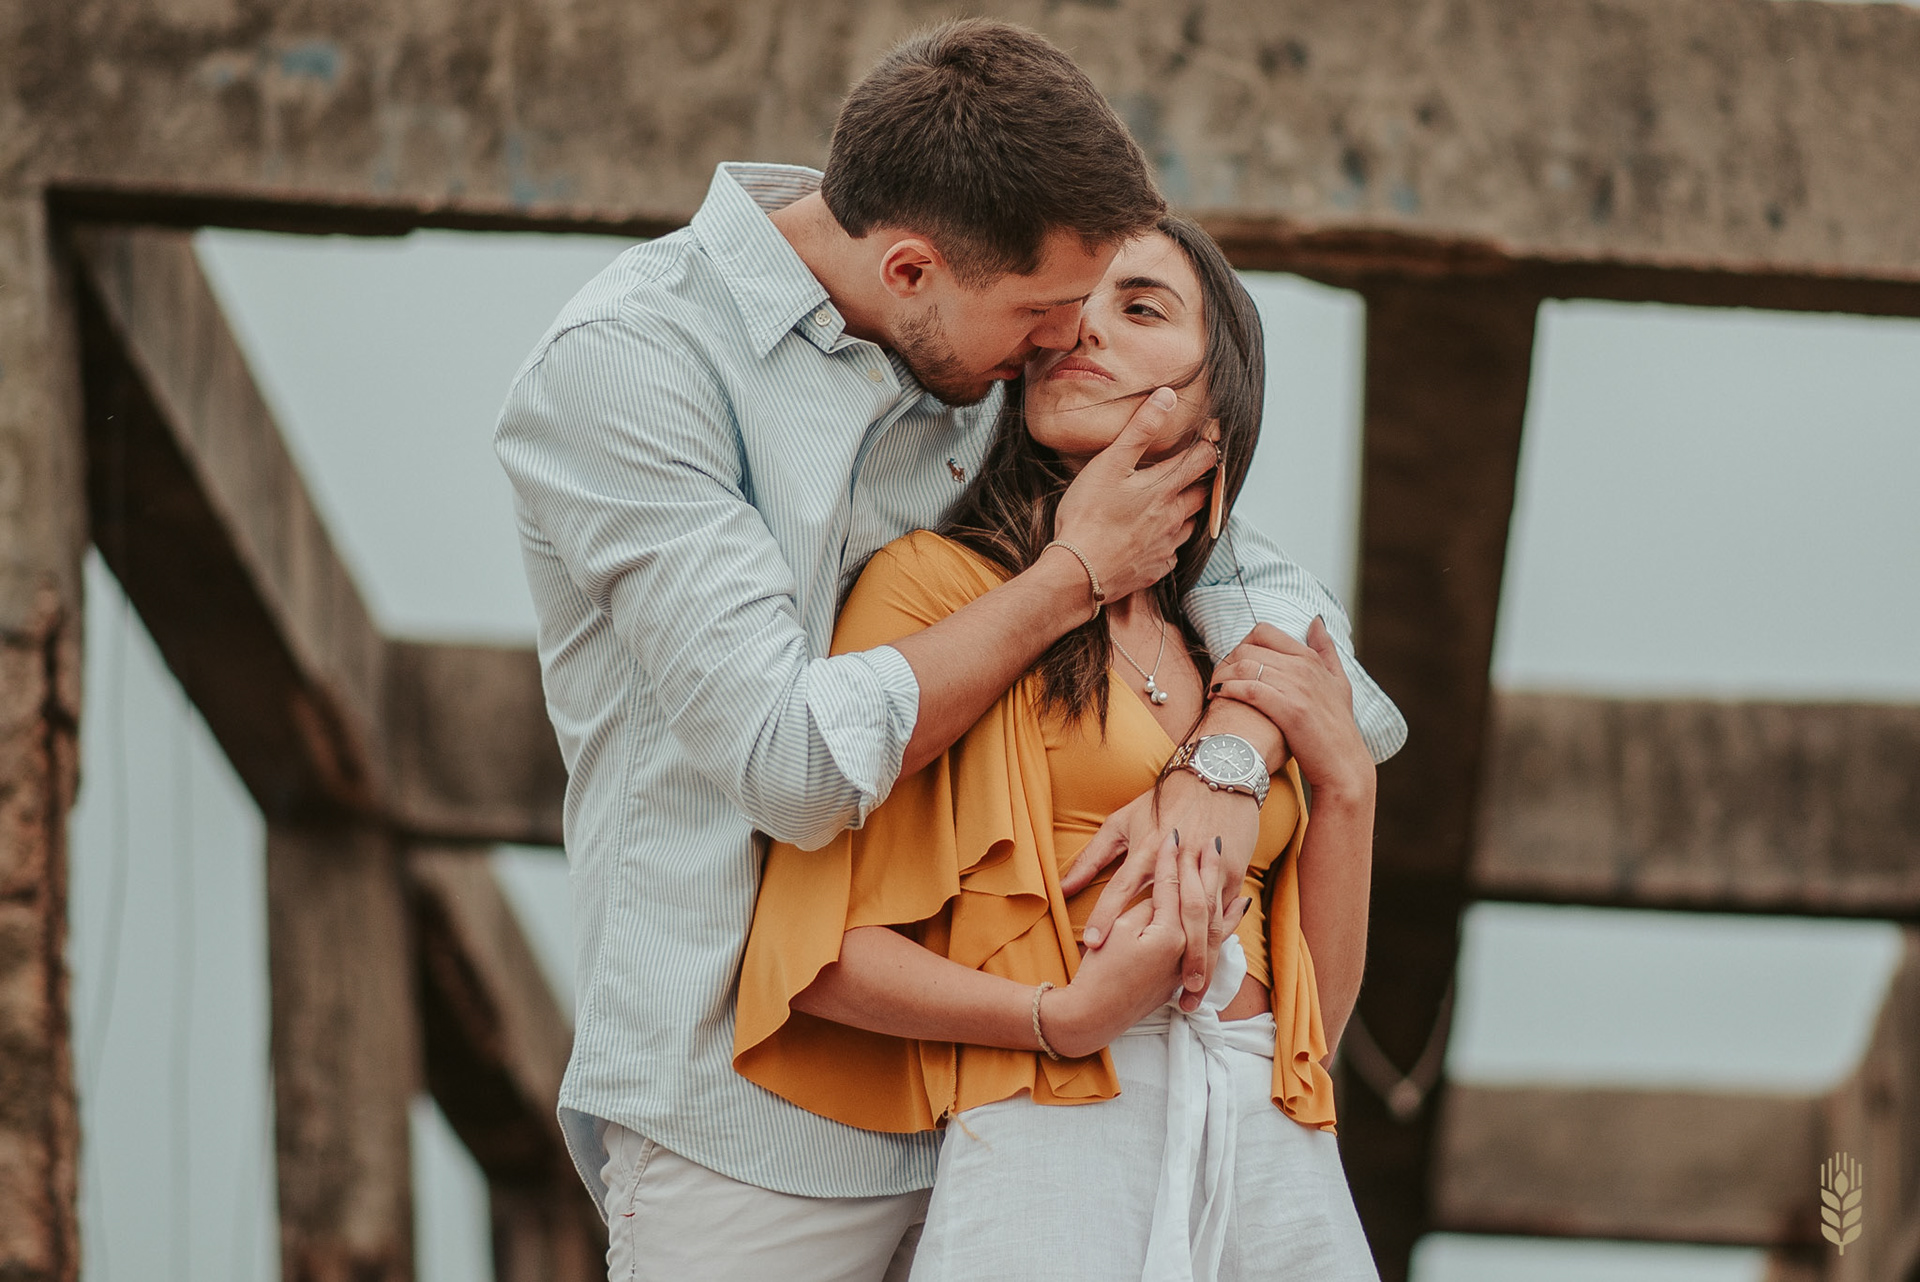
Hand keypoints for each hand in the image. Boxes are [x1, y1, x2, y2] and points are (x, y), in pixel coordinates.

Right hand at [1041, 841, 1250, 1056]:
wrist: (1094, 1017)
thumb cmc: (1100, 972)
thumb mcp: (1120, 932)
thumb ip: (1146, 907)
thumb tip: (1165, 894)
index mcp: (1168, 932)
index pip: (1172, 886)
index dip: (1169, 858)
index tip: (1171, 833)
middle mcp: (1186, 947)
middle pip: (1198, 899)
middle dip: (1201, 867)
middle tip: (1209, 837)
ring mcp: (1188, 963)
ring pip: (1214, 921)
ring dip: (1220, 892)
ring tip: (1230, 866)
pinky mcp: (1183, 975)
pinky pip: (1214, 943)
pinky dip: (1226, 924)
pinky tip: (1236, 909)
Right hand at [1051, 390, 1214, 603]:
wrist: (1079, 571)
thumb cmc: (1089, 515)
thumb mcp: (1110, 463)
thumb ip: (1140, 429)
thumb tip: (1168, 396)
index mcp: (1163, 488)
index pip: (1202, 461)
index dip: (1209, 446)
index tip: (1209, 438)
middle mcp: (1172, 517)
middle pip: (1202, 494)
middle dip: (1202, 481)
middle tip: (1194, 470)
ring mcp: (1165, 546)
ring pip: (1190, 525)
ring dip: (1187, 512)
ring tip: (1174, 504)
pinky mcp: (1155, 569)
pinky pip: (1172, 553)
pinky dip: (1169, 543)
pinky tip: (1155, 540)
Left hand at [1058, 774, 1258, 1011]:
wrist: (1216, 774)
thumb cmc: (1164, 800)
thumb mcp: (1124, 821)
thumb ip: (1093, 855)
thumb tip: (1064, 884)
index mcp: (1146, 848)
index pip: (1120, 887)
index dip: (1104, 916)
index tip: (1092, 945)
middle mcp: (1178, 860)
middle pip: (1172, 914)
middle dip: (1166, 955)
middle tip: (1154, 990)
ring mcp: (1208, 867)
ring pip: (1204, 922)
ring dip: (1200, 959)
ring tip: (1191, 993)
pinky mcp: (1233, 871)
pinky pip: (1225, 913)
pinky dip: (1219, 941)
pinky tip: (1212, 967)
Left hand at [1210, 618, 1374, 800]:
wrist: (1344, 765)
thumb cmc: (1337, 726)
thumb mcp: (1338, 682)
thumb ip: (1325, 650)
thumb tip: (1315, 620)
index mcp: (1310, 658)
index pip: (1264, 632)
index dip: (1240, 645)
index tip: (1232, 664)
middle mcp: (1303, 667)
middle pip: (1247, 649)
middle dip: (1225, 662)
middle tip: (1217, 679)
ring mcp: (1297, 688)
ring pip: (1244, 666)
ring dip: (1221, 676)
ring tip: (1214, 690)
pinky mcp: (1290, 710)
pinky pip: (1249, 689)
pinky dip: (1228, 689)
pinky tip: (1219, 697)